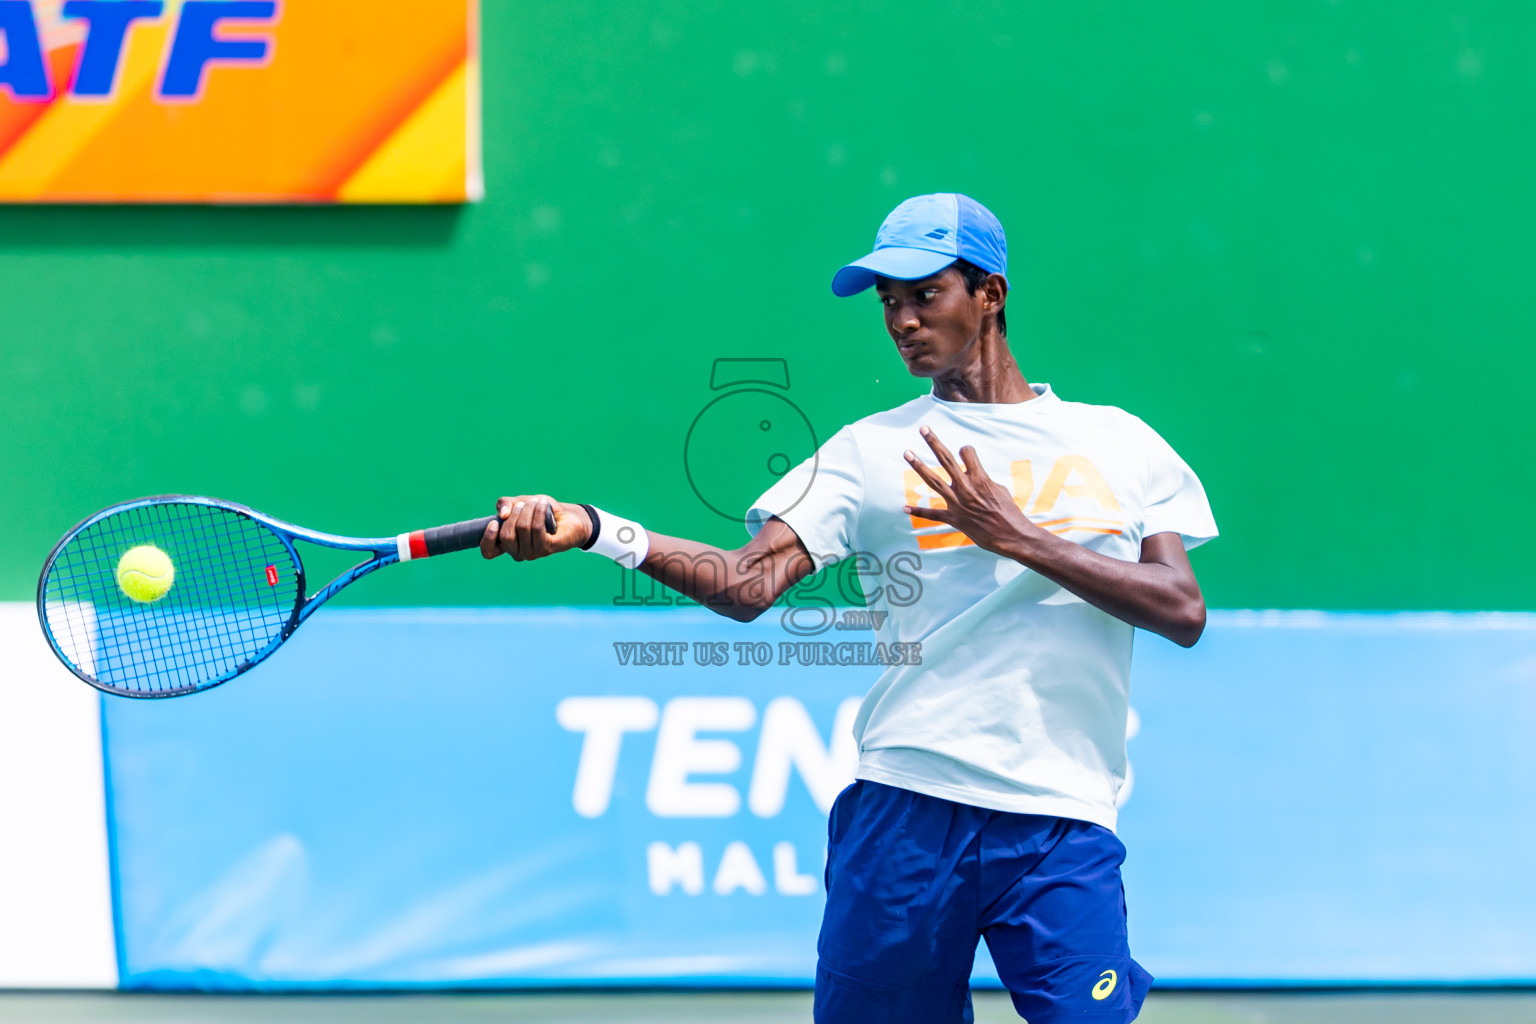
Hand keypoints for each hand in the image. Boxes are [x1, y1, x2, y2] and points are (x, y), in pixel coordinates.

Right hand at [479, 495, 593, 560]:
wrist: (569, 517)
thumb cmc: (542, 511)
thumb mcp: (520, 502)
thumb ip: (505, 505)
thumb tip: (503, 514)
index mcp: (508, 545)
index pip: (488, 552)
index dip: (487, 539)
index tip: (494, 523)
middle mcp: (518, 553)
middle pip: (507, 534)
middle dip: (515, 513)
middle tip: (524, 503)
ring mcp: (532, 553)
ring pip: (523, 528)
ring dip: (529, 509)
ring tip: (537, 502)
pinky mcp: (547, 549)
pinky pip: (538, 528)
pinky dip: (539, 512)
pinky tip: (544, 505)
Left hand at [902, 427, 1038, 554]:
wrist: (1011, 536)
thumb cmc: (1009, 512)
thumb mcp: (1000, 490)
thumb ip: (983, 481)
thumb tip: (974, 478)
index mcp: (980, 478)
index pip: (967, 452)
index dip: (966, 450)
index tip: (966, 453)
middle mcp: (966, 487)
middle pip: (946, 459)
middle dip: (933, 442)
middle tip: (923, 428)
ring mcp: (958, 503)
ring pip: (933, 481)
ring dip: (918, 466)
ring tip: (907, 452)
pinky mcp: (954, 519)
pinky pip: (932, 514)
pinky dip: (918, 511)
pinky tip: (905, 508)